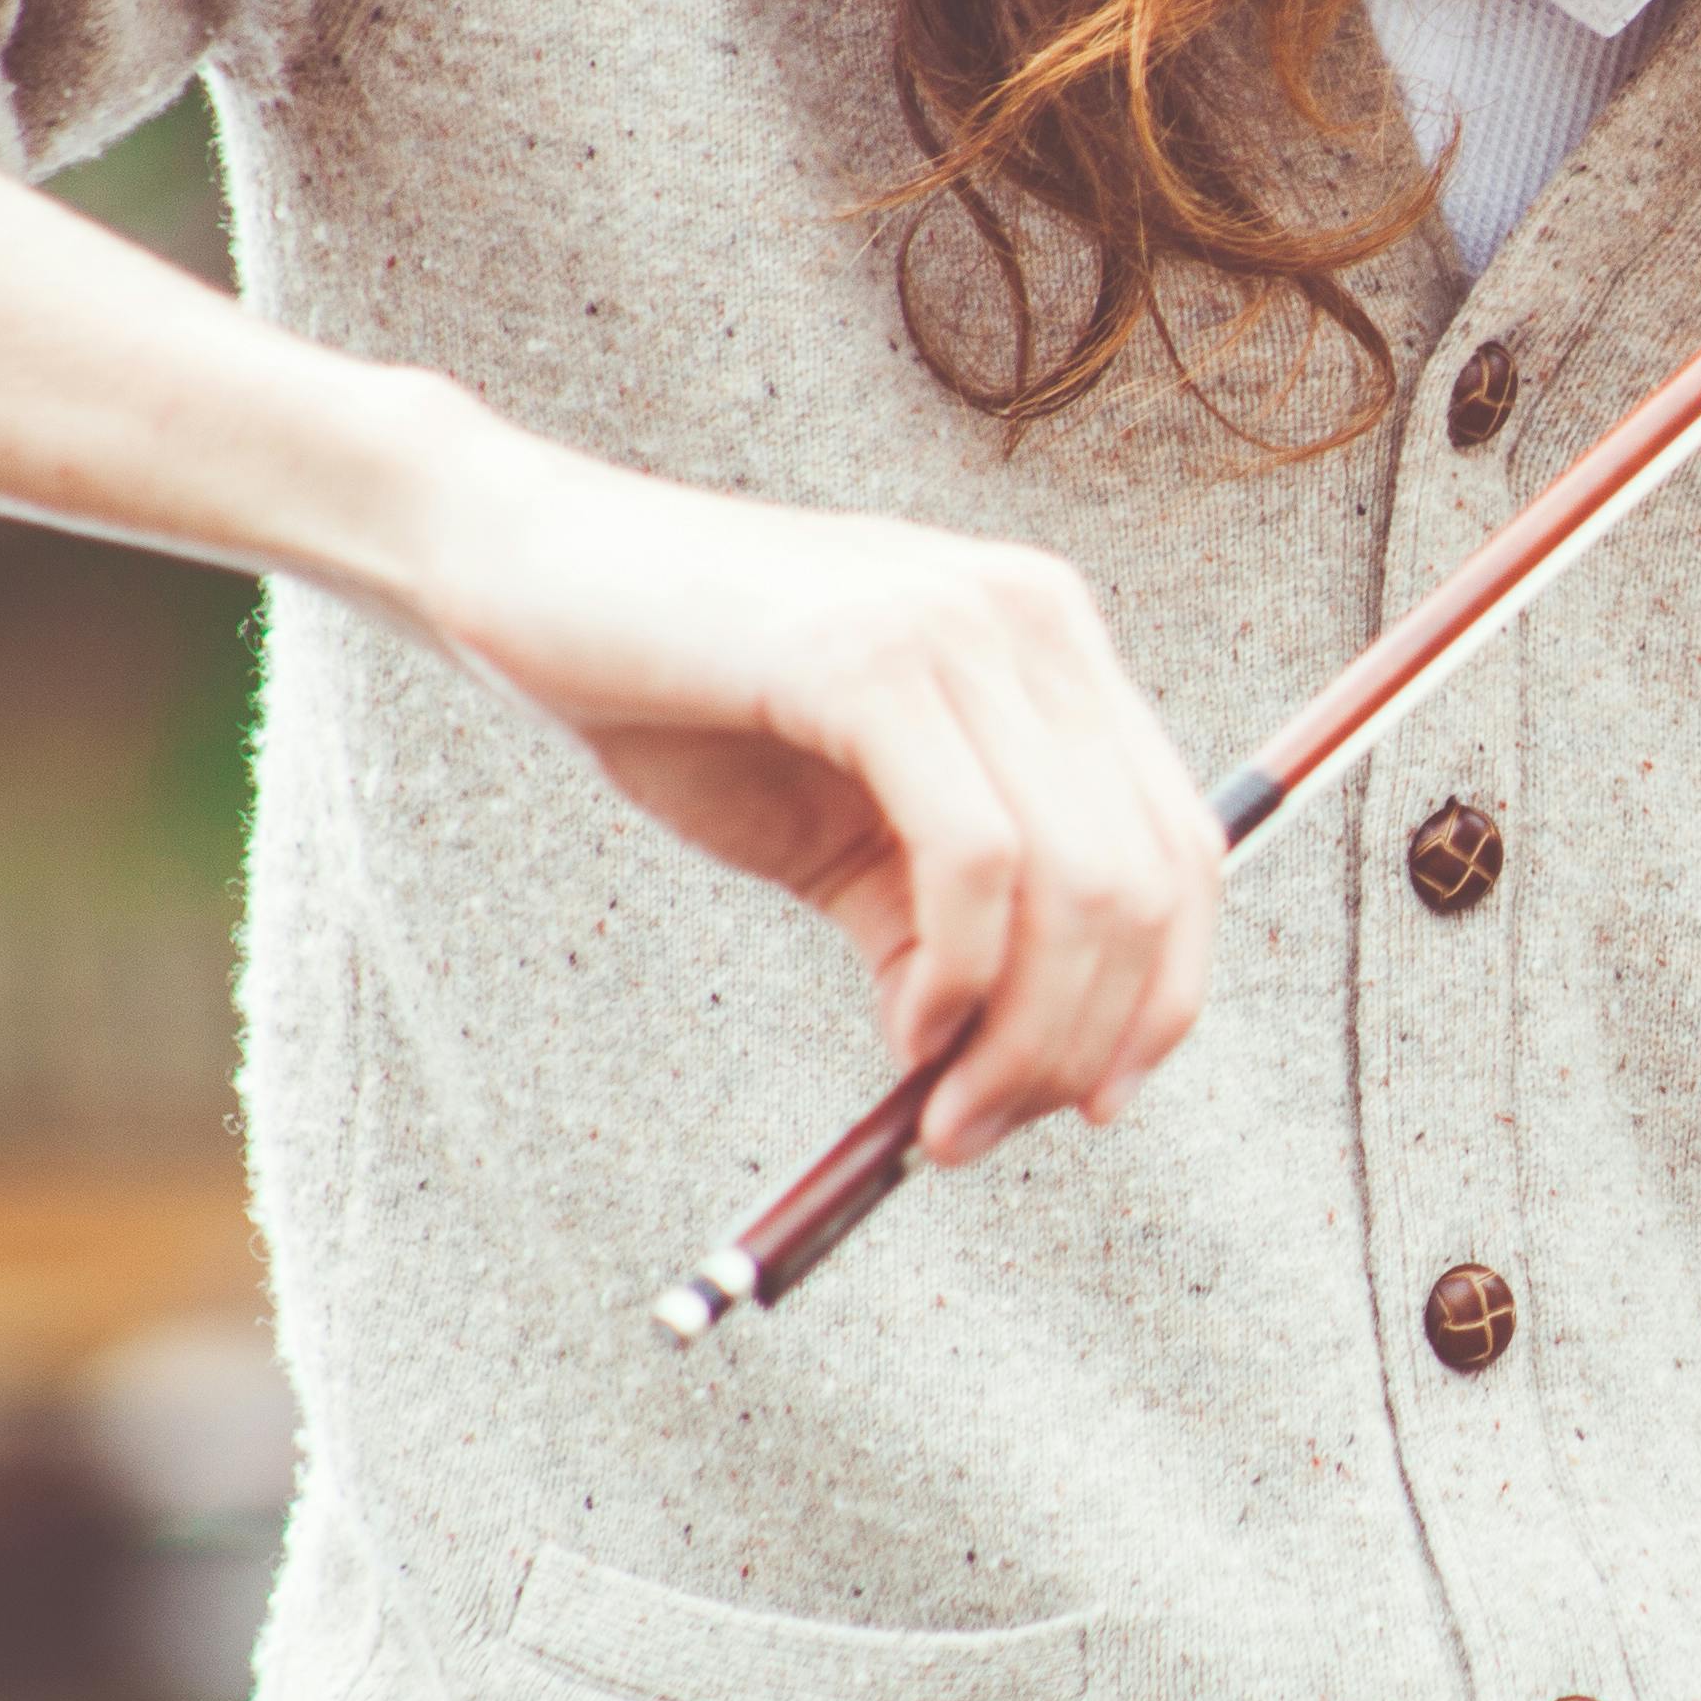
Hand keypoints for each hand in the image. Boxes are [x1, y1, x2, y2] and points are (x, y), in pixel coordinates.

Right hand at [389, 414, 1220, 1162]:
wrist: (517, 568)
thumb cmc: (677, 697)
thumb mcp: (839, 830)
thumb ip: (935, 925)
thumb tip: (1000, 1066)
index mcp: (1051, 646)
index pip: (1183, 843)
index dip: (1161, 995)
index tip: (1091, 1104)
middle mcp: (1037, 619)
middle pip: (1150, 878)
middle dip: (1085, 1041)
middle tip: (983, 1132)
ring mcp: (965, 625)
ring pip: (1082, 881)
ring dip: (1024, 1036)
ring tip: (940, 1110)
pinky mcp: (877, 656)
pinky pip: (979, 858)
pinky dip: (962, 975)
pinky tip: (909, 1027)